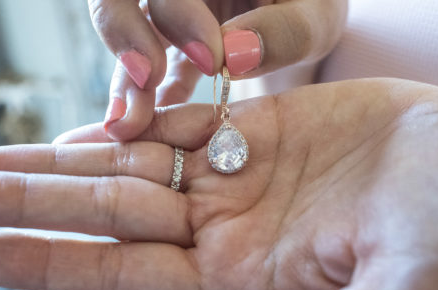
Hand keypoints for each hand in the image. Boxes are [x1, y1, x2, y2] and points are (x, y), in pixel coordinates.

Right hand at [92, 0, 346, 139]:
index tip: (210, 59)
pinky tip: (139, 130)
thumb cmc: (308, 12)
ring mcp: (163, 12)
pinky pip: (137, 69)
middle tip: (146, 80)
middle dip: (127, 35)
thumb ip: (285, 31)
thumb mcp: (315, 18)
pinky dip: (139, 100)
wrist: (292, 17)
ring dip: (124, 78)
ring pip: (122, 34)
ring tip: (126, 123)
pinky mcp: (161, 44)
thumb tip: (233, 55)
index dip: (180, 14)